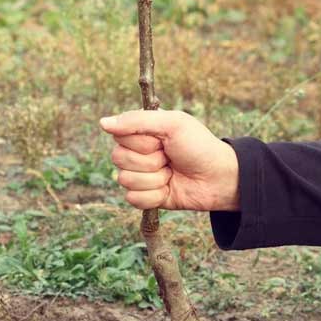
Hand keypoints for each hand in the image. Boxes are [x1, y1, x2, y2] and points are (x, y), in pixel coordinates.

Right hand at [99, 110, 239, 211]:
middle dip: (149, 161)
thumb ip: (137, 121)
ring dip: (154, 179)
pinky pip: (133, 199)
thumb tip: (102, 123)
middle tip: (170, 158)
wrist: (218, 178)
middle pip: (118, 159)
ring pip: (125, 181)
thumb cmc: (199, 146)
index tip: (163, 141)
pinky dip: (154, 196)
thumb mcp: (172, 124)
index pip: (120, 137)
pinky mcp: (145, 197)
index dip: (142, 142)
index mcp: (141, 132)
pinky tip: (168, 190)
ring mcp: (140, 176)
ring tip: (171, 174)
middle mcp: (137, 153)